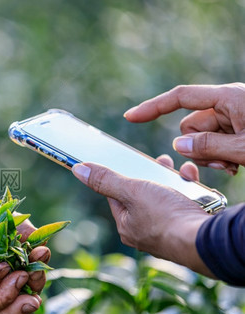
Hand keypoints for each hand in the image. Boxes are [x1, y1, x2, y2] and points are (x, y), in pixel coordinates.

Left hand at [71, 162, 213, 277]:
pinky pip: (185, 206)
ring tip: (178, 169)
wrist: (206, 240)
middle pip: (144, 197)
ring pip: (167, 200)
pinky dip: (190, 191)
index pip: (117, 196)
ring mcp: (168, 233)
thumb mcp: (132, 191)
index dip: (123, 176)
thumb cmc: (166, 217)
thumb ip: (106, 180)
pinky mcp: (189, 230)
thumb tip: (78, 169)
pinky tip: (192, 180)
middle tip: (161, 161)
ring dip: (173, 181)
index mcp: (127, 226)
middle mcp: (145, 232)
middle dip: (153, 176)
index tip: (131, 160)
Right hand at [124, 83, 244, 174]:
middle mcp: (227, 103)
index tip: (130, 117)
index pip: (180, 97)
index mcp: (227, 97)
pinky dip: (220, 157)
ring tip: (234, 165)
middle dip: (199, 149)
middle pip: (190, 127)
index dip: (153, 107)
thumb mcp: (243, 147)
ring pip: (200, 139)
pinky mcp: (237, 128)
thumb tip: (178, 145)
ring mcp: (233, 116)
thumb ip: (209, 146)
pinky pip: (214, 143)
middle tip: (223, 164)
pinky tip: (237, 164)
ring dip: (210, 156)